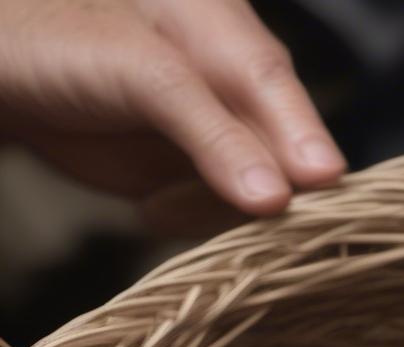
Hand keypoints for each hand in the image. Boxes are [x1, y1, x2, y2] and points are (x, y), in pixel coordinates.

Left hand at [0, 0, 344, 216]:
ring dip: (222, 209)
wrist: (5, 77)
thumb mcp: (138, 72)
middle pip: (280, 137)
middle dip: (272, 184)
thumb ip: (211, 130)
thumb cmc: (55, 43)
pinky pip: (224, 206)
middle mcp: (229, 71)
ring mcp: (216, 123)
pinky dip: (196, 218)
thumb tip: (278, 197)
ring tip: (161, 206)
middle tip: (266, 221)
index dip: (302, 131)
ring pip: (259, 180)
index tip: (323, 181)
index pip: (272, 77)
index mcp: (218, 16)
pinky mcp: (194, 166)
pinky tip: (154, 209)